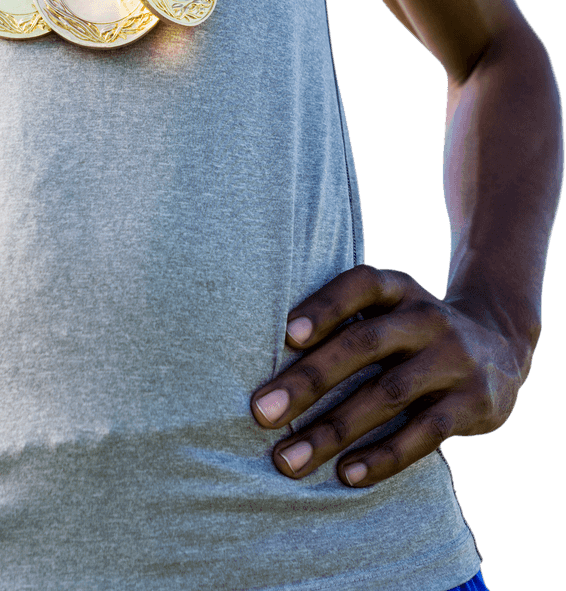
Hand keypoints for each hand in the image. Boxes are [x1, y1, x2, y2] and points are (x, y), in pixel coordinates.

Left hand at [250, 264, 527, 486]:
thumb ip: (340, 325)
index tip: (287, 335)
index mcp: (397, 288)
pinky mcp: (474, 402)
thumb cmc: (407, 332)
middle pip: (363, 345)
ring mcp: (453, 359)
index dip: (325, 307)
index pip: (359, 285)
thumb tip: (266, 369)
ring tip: (289, 459)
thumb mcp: (384, 311)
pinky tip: (346, 474)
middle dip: (309, 381)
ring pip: (387, 395)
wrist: (498, 349)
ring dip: (333, 430)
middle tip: (261, 413)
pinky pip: (424, 432)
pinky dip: (383, 456)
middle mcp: (426, 317)